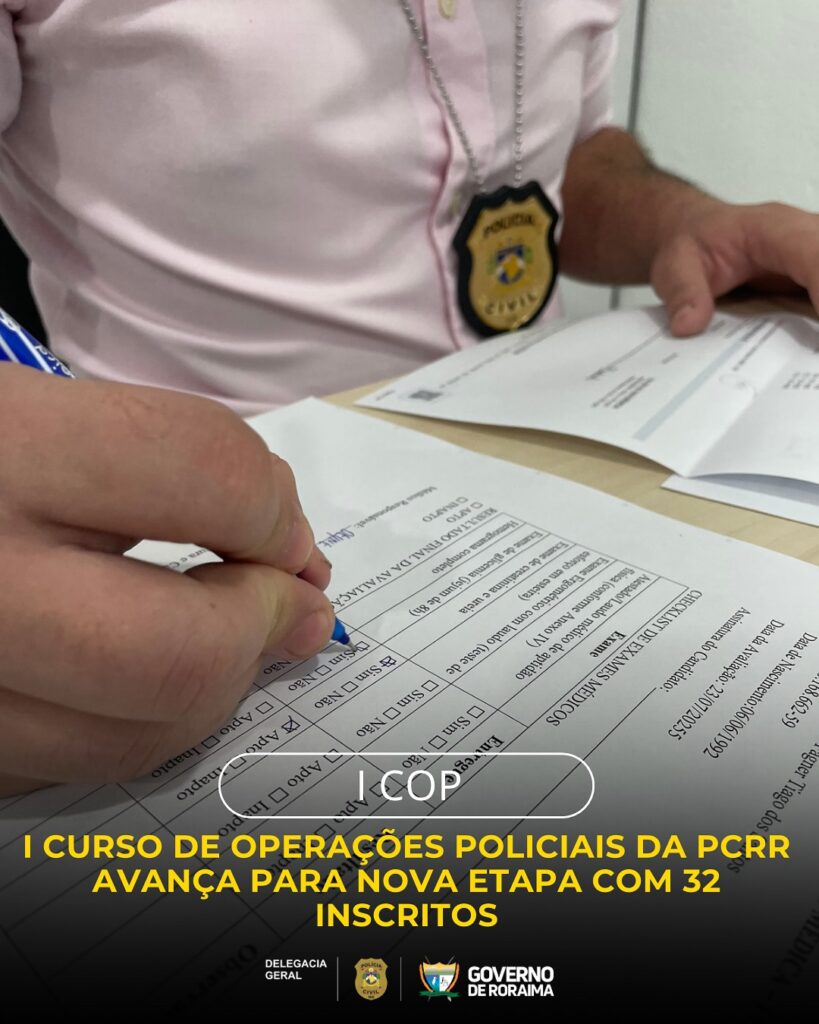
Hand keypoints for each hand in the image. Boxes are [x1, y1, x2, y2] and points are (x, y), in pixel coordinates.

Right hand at [0, 365, 334, 794]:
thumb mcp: (25, 410)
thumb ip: (168, 462)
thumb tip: (291, 551)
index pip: (204, 474)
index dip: (273, 508)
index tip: (286, 531)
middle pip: (176, 657)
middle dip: (258, 630)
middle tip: (287, 604)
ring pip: (127, 740)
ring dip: (208, 689)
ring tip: (220, 632)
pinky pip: (66, 767)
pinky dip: (127, 724)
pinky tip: (126, 672)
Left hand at [650, 200, 818, 336]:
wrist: (697, 233)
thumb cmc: (692, 244)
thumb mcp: (675, 265)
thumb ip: (683, 292)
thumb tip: (688, 325)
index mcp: (774, 228)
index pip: (813, 252)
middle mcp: (804, 234)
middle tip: (816, 350)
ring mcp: (814, 252)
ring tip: (813, 358)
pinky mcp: (815, 272)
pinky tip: (812, 348)